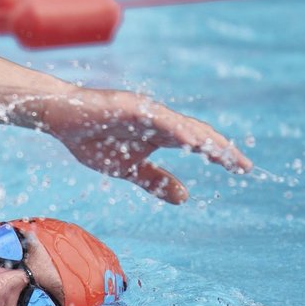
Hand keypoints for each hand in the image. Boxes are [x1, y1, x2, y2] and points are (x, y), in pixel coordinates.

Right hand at [43, 87, 251, 203]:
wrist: (61, 119)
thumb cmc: (91, 139)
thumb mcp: (128, 168)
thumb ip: (155, 180)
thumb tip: (185, 198)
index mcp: (160, 133)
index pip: (196, 143)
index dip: (219, 155)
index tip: (242, 170)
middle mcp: (159, 120)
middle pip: (198, 133)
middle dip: (221, 149)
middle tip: (244, 166)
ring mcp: (145, 111)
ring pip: (182, 125)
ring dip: (204, 140)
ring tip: (223, 155)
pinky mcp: (129, 107)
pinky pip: (157, 119)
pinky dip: (176, 129)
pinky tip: (191, 141)